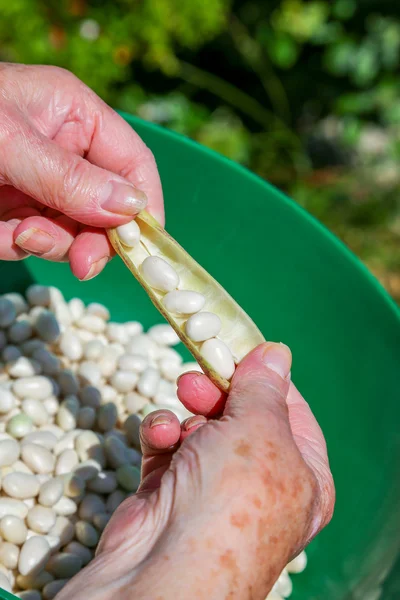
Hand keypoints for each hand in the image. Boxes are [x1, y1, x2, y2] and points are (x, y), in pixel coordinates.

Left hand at [0, 62, 162, 279]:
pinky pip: (34, 239)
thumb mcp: (8, 143)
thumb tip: (132, 209)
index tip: (141, 247)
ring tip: (15, 232)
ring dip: (49, 242)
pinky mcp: (13, 208)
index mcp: (75, 116)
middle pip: (108, 207)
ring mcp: (39, 182)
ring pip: (72, 230)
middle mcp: (65, 150)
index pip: (134, 164)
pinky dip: (17, 244)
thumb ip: (70, 177)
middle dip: (93, 237)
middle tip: (82, 265)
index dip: (145, 207)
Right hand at [58, 342, 334, 599]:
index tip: (241, 350)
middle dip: (219, 392)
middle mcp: (260, 484)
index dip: (266, 378)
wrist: (164, 568)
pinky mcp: (171, 490)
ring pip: (202, 427)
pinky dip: (162, 434)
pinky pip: (170, 446)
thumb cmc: (231, 500)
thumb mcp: (260, 428)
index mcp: (302, 476)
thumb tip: (276, 352)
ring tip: (180, 410)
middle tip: (200, 376)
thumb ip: (263, 385)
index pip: (291, 412)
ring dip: (188, 413)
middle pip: (242, 415)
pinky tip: (159, 436)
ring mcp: (214, 489)